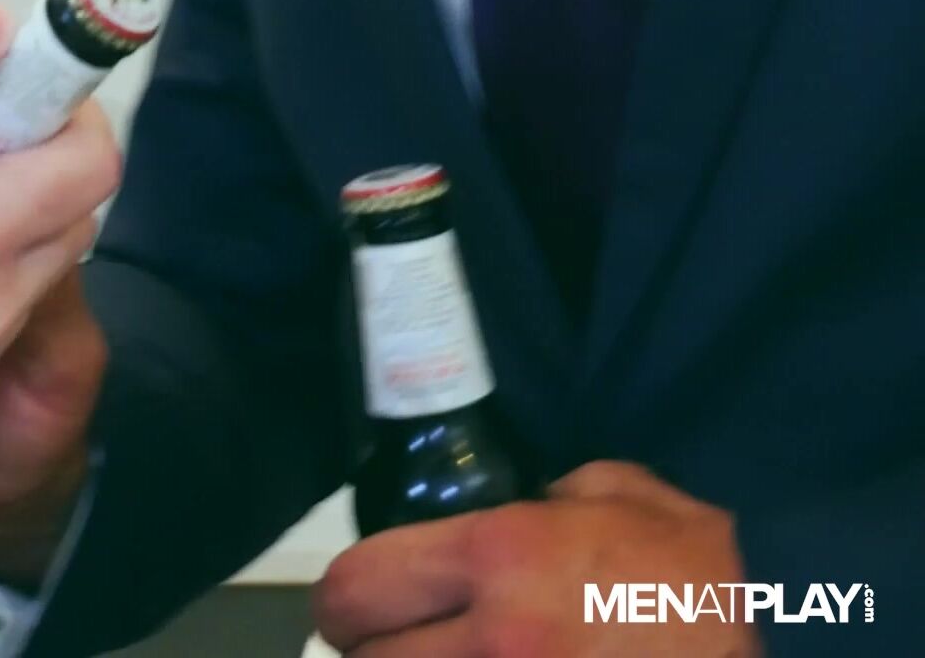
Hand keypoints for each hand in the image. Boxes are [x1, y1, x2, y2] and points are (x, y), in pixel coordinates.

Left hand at [314, 462, 760, 656]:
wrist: (785, 627)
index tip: (358, 606)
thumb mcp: (609, 489)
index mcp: (498, 556)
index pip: (356, 588)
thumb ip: (533, 499)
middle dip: (371, 653)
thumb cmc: (698, 560)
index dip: (345, 601)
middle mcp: (496, 640)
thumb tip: (491, 514)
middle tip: (391, 643)